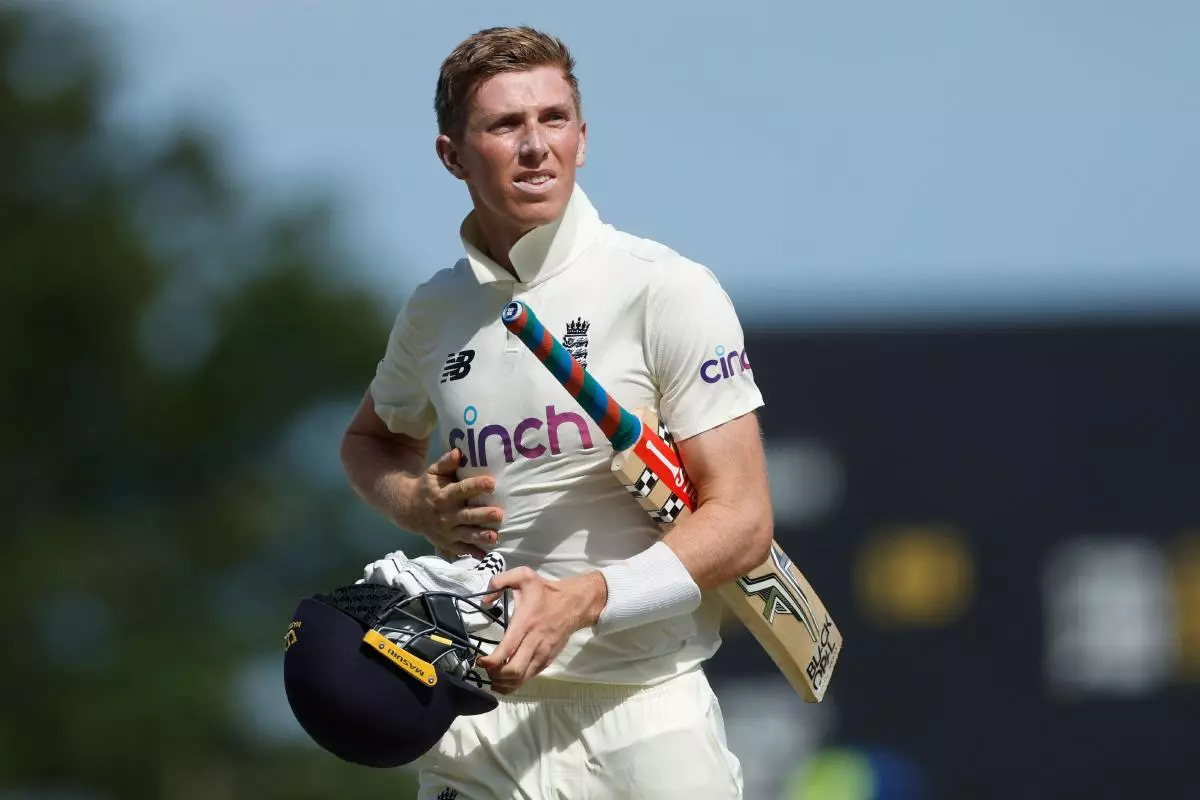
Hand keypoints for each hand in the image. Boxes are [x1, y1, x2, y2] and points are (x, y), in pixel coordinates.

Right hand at [414, 448, 503, 559]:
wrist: (409, 510)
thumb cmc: (427, 487)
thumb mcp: (432, 473)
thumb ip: (446, 463)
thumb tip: (459, 452)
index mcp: (443, 496)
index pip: (461, 490)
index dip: (476, 486)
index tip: (491, 482)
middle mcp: (445, 515)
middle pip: (466, 515)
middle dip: (483, 515)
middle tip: (499, 514)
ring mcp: (446, 531)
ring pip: (466, 534)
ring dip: (480, 536)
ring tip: (494, 536)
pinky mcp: (447, 543)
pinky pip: (460, 550)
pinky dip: (472, 554)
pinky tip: (485, 556)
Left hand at [476, 568, 606, 693]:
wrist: (575, 603)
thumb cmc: (546, 591)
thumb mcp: (524, 576)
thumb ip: (500, 581)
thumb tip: (484, 600)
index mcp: (526, 622)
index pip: (507, 650)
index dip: (490, 662)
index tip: (480, 661)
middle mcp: (534, 641)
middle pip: (514, 671)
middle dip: (495, 676)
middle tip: (485, 671)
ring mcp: (543, 652)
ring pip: (522, 678)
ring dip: (505, 683)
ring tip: (492, 679)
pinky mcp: (548, 659)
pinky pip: (531, 677)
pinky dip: (516, 683)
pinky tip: (506, 680)